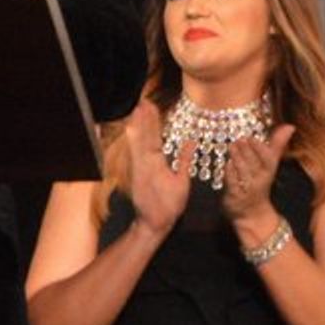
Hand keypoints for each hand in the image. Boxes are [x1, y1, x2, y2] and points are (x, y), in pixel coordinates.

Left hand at [124, 100, 192, 237]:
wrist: (150, 222)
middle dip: (141, 118)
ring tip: (137, 110)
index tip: (150, 105)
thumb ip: (184, 160)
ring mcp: (135, 166)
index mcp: (154, 163)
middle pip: (141, 135)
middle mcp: (142, 162)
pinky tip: (134, 130)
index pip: (153, 136)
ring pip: (134, 141)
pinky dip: (134, 137)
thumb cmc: (169, 205)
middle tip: (142, 102)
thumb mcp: (182, 183)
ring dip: (136, 125)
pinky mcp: (133, 171)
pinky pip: (133, 149)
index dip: (151, 120)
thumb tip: (191, 140)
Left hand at [222, 124, 294, 223]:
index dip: (260, 150)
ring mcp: (247, 188)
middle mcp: (260, 179)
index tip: (252, 138)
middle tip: (239, 139)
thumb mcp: (270, 164)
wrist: (252, 213)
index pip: (268, 160)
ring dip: (238, 159)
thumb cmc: (259, 182)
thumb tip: (289, 126)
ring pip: (244, 172)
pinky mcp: (235, 195)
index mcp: (269, 171)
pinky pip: (233, 184)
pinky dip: (230, 174)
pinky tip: (227, 164)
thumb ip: (277, 145)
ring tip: (232, 146)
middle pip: (255, 164)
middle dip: (247, 152)